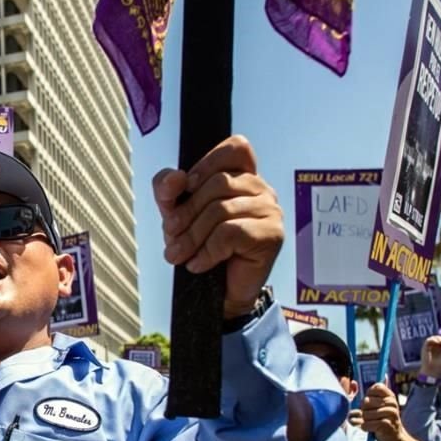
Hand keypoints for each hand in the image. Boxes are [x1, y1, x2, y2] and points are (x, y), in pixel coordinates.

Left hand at [152, 135, 282, 317]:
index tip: (187, 187)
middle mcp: (261, 189)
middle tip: (171, 235)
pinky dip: (208, 251)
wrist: (218, 293)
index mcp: (242, 176)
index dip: (206, 163)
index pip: (235, 148)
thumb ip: (168, 189)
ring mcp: (270, 210)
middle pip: (218, 183)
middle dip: (186, 211)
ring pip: (221, 210)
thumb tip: (175, 177)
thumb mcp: (177, 213)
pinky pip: (230, 233)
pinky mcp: (271, 235)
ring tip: (180, 255)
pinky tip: (199, 263)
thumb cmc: (202, 247)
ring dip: (192, 236)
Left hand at [353, 383, 405, 440]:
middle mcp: (392, 402)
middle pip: (366, 402)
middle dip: (364, 410)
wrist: (393, 435)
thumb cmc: (381, 418)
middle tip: (371, 416)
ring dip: (364, 420)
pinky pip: (366, 424)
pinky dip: (365, 427)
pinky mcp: (386, 424)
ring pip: (365, 414)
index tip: (371, 404)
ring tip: (371, 422)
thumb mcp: (376, 404)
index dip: (367, 396)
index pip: (372, 389)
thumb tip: (352, 383)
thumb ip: (365, 394)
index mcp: (389, 395)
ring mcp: (390, 413)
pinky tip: (371, 428)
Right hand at [420, 335, 440, 378]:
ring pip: (434, 338)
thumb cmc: (439, 366)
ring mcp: (430, 347)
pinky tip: (437, 342)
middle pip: (439, 338)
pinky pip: (428, 340)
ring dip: (439, 338)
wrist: (432, 370)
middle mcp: (435, 347)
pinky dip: (433, 339)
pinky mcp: (425, 347)